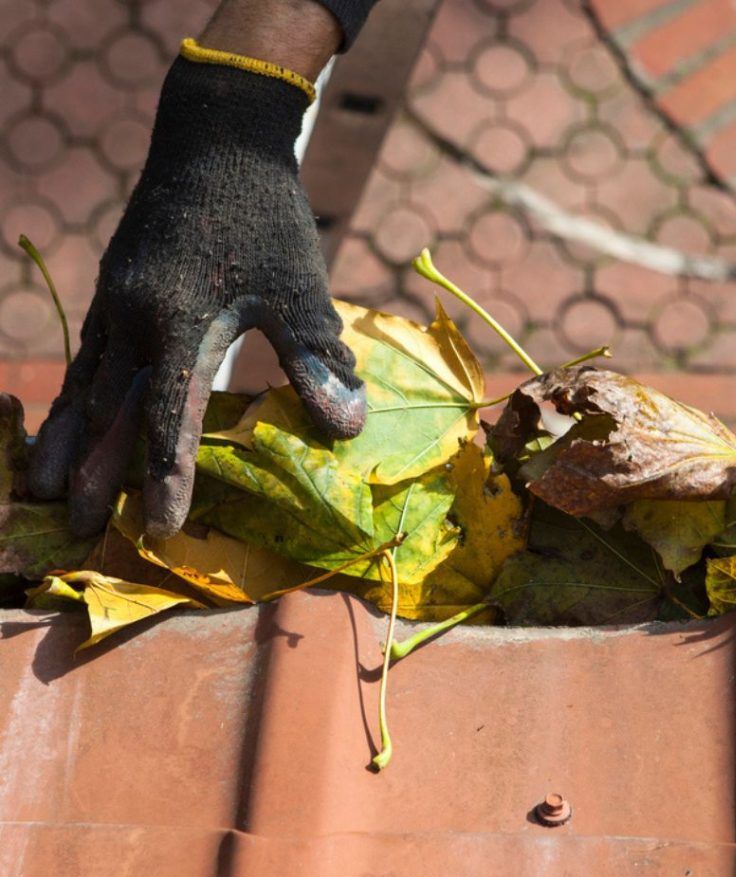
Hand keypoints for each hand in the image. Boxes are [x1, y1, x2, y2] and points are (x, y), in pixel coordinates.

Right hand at [29, 52, 364, 538]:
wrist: (216, 139)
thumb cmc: (265, 217)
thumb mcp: (299, 288)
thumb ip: (316, 360)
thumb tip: (347, 429)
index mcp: (177, 322)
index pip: (169, 419)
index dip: (166, 478)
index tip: (162, 529)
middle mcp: (132, 319)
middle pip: (110, 413)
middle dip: (94, 473)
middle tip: (74, 530)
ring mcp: (114, 303)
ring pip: (85, 386)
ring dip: (66, 440)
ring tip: (41, 485)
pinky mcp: (113, 291)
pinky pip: (86, 358)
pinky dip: (74, 398)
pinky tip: (68, 419)